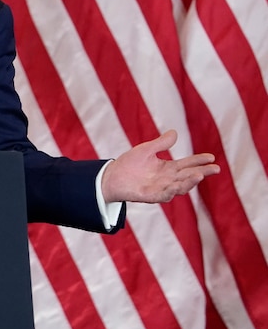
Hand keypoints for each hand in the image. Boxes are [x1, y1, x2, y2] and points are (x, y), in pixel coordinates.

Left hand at [101, 130, 219, 203]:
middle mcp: (168, 179)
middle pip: (188, 176)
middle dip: (202, 172)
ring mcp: (160, 188)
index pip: (187, 164)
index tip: (212, 157)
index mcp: (168, 168)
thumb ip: (161, 143)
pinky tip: (177, 185)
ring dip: (189, 182)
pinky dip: (171, 191)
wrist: (111, 176)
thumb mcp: (146, 150)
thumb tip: (175, 132)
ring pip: (179, 187)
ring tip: (199, 175)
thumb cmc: (129, 164)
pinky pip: (164, 195)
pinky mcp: (151, 196)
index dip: (199, 161)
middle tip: (216, 168)